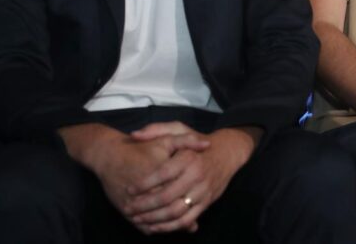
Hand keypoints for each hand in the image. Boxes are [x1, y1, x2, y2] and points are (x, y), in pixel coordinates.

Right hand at [59, 123, 210, 234]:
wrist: (110, 155)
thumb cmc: (140, 147)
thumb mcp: (165, 138)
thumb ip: (187, 141)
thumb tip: (207, 145)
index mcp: (163, 171)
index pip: (183, 188)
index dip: (191, 195)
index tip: (196, 195)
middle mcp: (150, 188)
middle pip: (173, 206)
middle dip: (183, 212)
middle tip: (189, 216)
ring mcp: (136, 202)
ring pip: (159, 219)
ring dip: (169, 224)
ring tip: (177, 223)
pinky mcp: (125, 209)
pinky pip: (143, 225)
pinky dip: (153, 228)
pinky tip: (160, 226)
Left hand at [126, 124, 257, 233]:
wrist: (227, 153)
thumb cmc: (198, 141)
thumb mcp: (179, 128)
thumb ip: (156, 129)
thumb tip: (134, 135)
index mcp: (188, 158)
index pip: (162, 174)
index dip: (143, 185)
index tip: (129, 190)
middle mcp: (197, 175)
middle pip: (166, 196)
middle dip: (144, 206)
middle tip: (129, 208)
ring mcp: (203, 191)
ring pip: (175, 211)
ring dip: (154, 219)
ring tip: (138, 219)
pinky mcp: (206, 202)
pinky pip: (187, 220)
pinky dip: (169, 227)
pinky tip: (154, 227)